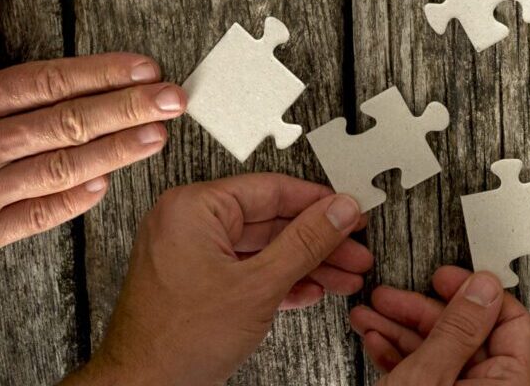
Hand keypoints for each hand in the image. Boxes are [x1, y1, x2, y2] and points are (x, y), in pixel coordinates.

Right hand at [0, 0, 181, 273]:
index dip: (104, 73)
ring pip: (64, 168)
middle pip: (71, 122)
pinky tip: (103, 186)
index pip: (51, 81)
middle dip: (130, 108)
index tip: (144, 66)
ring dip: (116, 151)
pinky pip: (34, 216)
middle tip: (175, 99)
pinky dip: (72, 201)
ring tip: (155, 137)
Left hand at [70, 177, 373, 385]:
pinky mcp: (193, 282)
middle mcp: (186, 223)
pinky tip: (308, 290)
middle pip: (270, 221)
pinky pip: (243, 270)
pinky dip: (276, 281)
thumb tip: (339, 211)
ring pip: (261, 249)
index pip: (271, 190)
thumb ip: (306, 242)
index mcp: (193, 208)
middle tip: (352, 250)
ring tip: (342, 276)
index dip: (318, 203)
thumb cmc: (176, 340)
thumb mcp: (259, 285)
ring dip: (304, 265)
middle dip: (317, 242)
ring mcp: (188, 254)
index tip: (348, 212)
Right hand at [349, 267, 529, 382]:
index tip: (445, 277)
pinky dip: (399, 356)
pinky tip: (376, 338)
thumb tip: (483, 287)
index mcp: (508, 385)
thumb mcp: (430, 376)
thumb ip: (458, 331)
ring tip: (370, 312)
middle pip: (467, 335)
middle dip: (420, 310)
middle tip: (392, 293)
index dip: (476, 294)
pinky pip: (425, 375)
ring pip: (439, 354)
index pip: (511, 323)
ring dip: (401, 329)